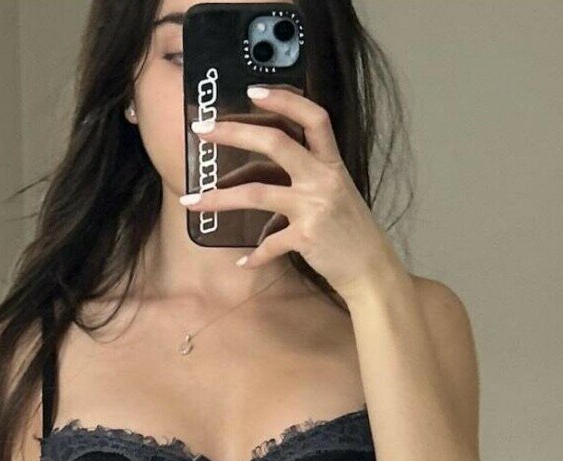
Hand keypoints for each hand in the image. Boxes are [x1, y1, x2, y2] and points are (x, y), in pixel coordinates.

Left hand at [179, 84, 405, 298]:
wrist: (371, 269)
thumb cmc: (349, 230)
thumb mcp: (335, 193)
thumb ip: (307, 176)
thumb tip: (258, 173)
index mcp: (331, 163)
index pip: (312, 118)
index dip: (284, 99)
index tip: (252, 91)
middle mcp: (323, 179)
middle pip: (275, 143)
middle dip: (234, 132)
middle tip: (202, 130)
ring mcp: (314, 207)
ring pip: (257, 193)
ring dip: (219, 198)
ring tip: (191, 201)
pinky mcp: (307, 237)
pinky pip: (269, 244)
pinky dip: (254, 254)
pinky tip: (242, 261)